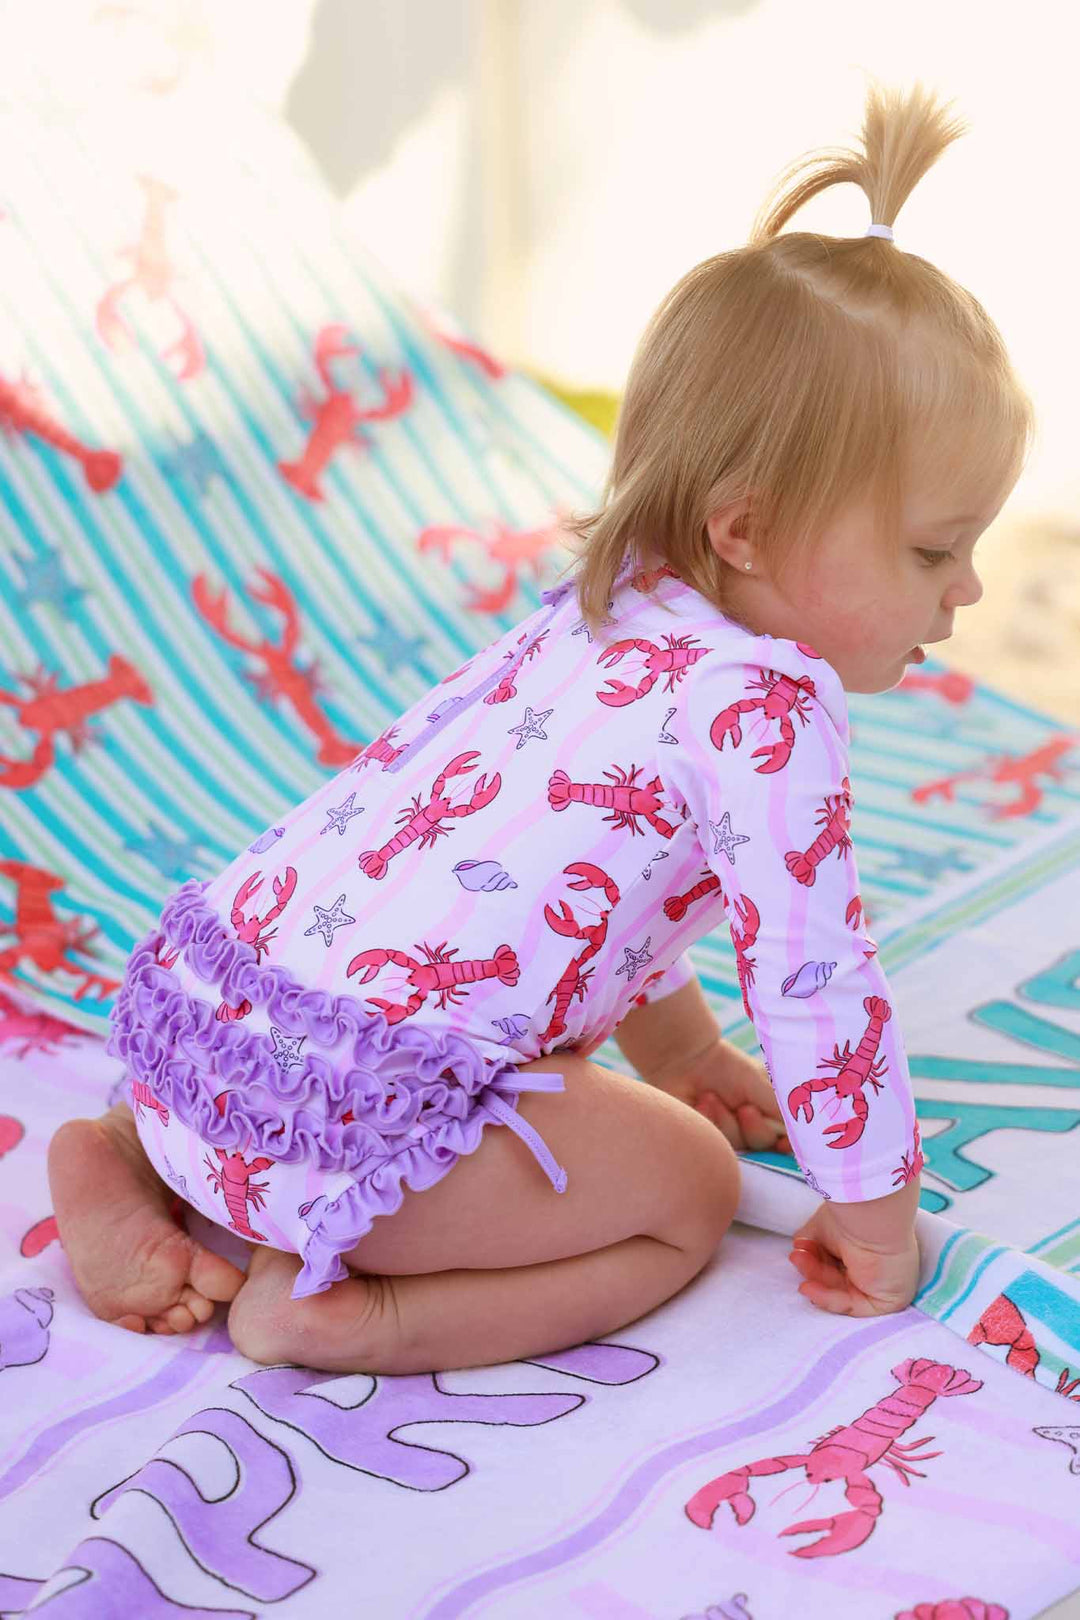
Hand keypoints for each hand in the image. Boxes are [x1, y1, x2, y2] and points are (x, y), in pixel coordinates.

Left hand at [649, 1038, 793, 1155]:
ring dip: (727, 1121)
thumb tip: (808, 1133)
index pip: (787, 1141)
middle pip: (765, 1148)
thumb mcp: (762, 1085)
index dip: (788, 1146)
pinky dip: (709, 1121)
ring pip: (739, 1147)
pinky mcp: (705, 1141)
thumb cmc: (726, 1067)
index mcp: (769, 1115)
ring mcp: (727, 1138)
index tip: (783, 1143)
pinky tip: (701, 1103)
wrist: (685, 1058)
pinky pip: (714, 1144)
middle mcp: (750, 1130)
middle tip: (745, 1109)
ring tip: (712, 1097)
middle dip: (756, 1129)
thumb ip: (785, 1110)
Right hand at [787, 1201, 919, 1315]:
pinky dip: (828, 1299)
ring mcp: (882, 1282)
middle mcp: (877, 1264)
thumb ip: (811, 1240)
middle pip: (838, 1277)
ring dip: (816, 1280)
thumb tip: (800, 1246)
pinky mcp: (888, 1299)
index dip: (816, 1257)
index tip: (800, 1247)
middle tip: (797, 1255)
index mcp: (866, 1246)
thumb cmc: (852, 1214)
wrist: (872, 1216)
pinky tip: (809, 1287)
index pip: (838, 1260)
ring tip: (799, 1260)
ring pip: (842, 1292)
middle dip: (813, 1268)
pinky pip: (854, 1305)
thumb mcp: (822, 1228)